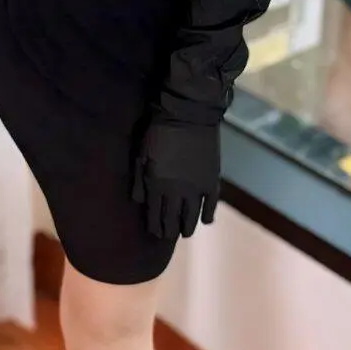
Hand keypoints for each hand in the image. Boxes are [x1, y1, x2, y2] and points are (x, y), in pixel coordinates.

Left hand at [131, 117, 220, 238]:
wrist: (188, 114)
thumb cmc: (159, 131)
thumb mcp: (142, 154)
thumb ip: (139, 179)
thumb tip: (138, 202)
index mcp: (157, 185)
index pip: (154, 215)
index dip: (154, 226)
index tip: (154, 232)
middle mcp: (176, 191)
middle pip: (172, 219)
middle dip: (169, 230)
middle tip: (168, 235)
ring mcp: (196, 187)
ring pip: (192, 216)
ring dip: (187, 227)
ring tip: (185, 233)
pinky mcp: (211, 180)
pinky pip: (211, 205)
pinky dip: (208, 215)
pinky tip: (206, 221)